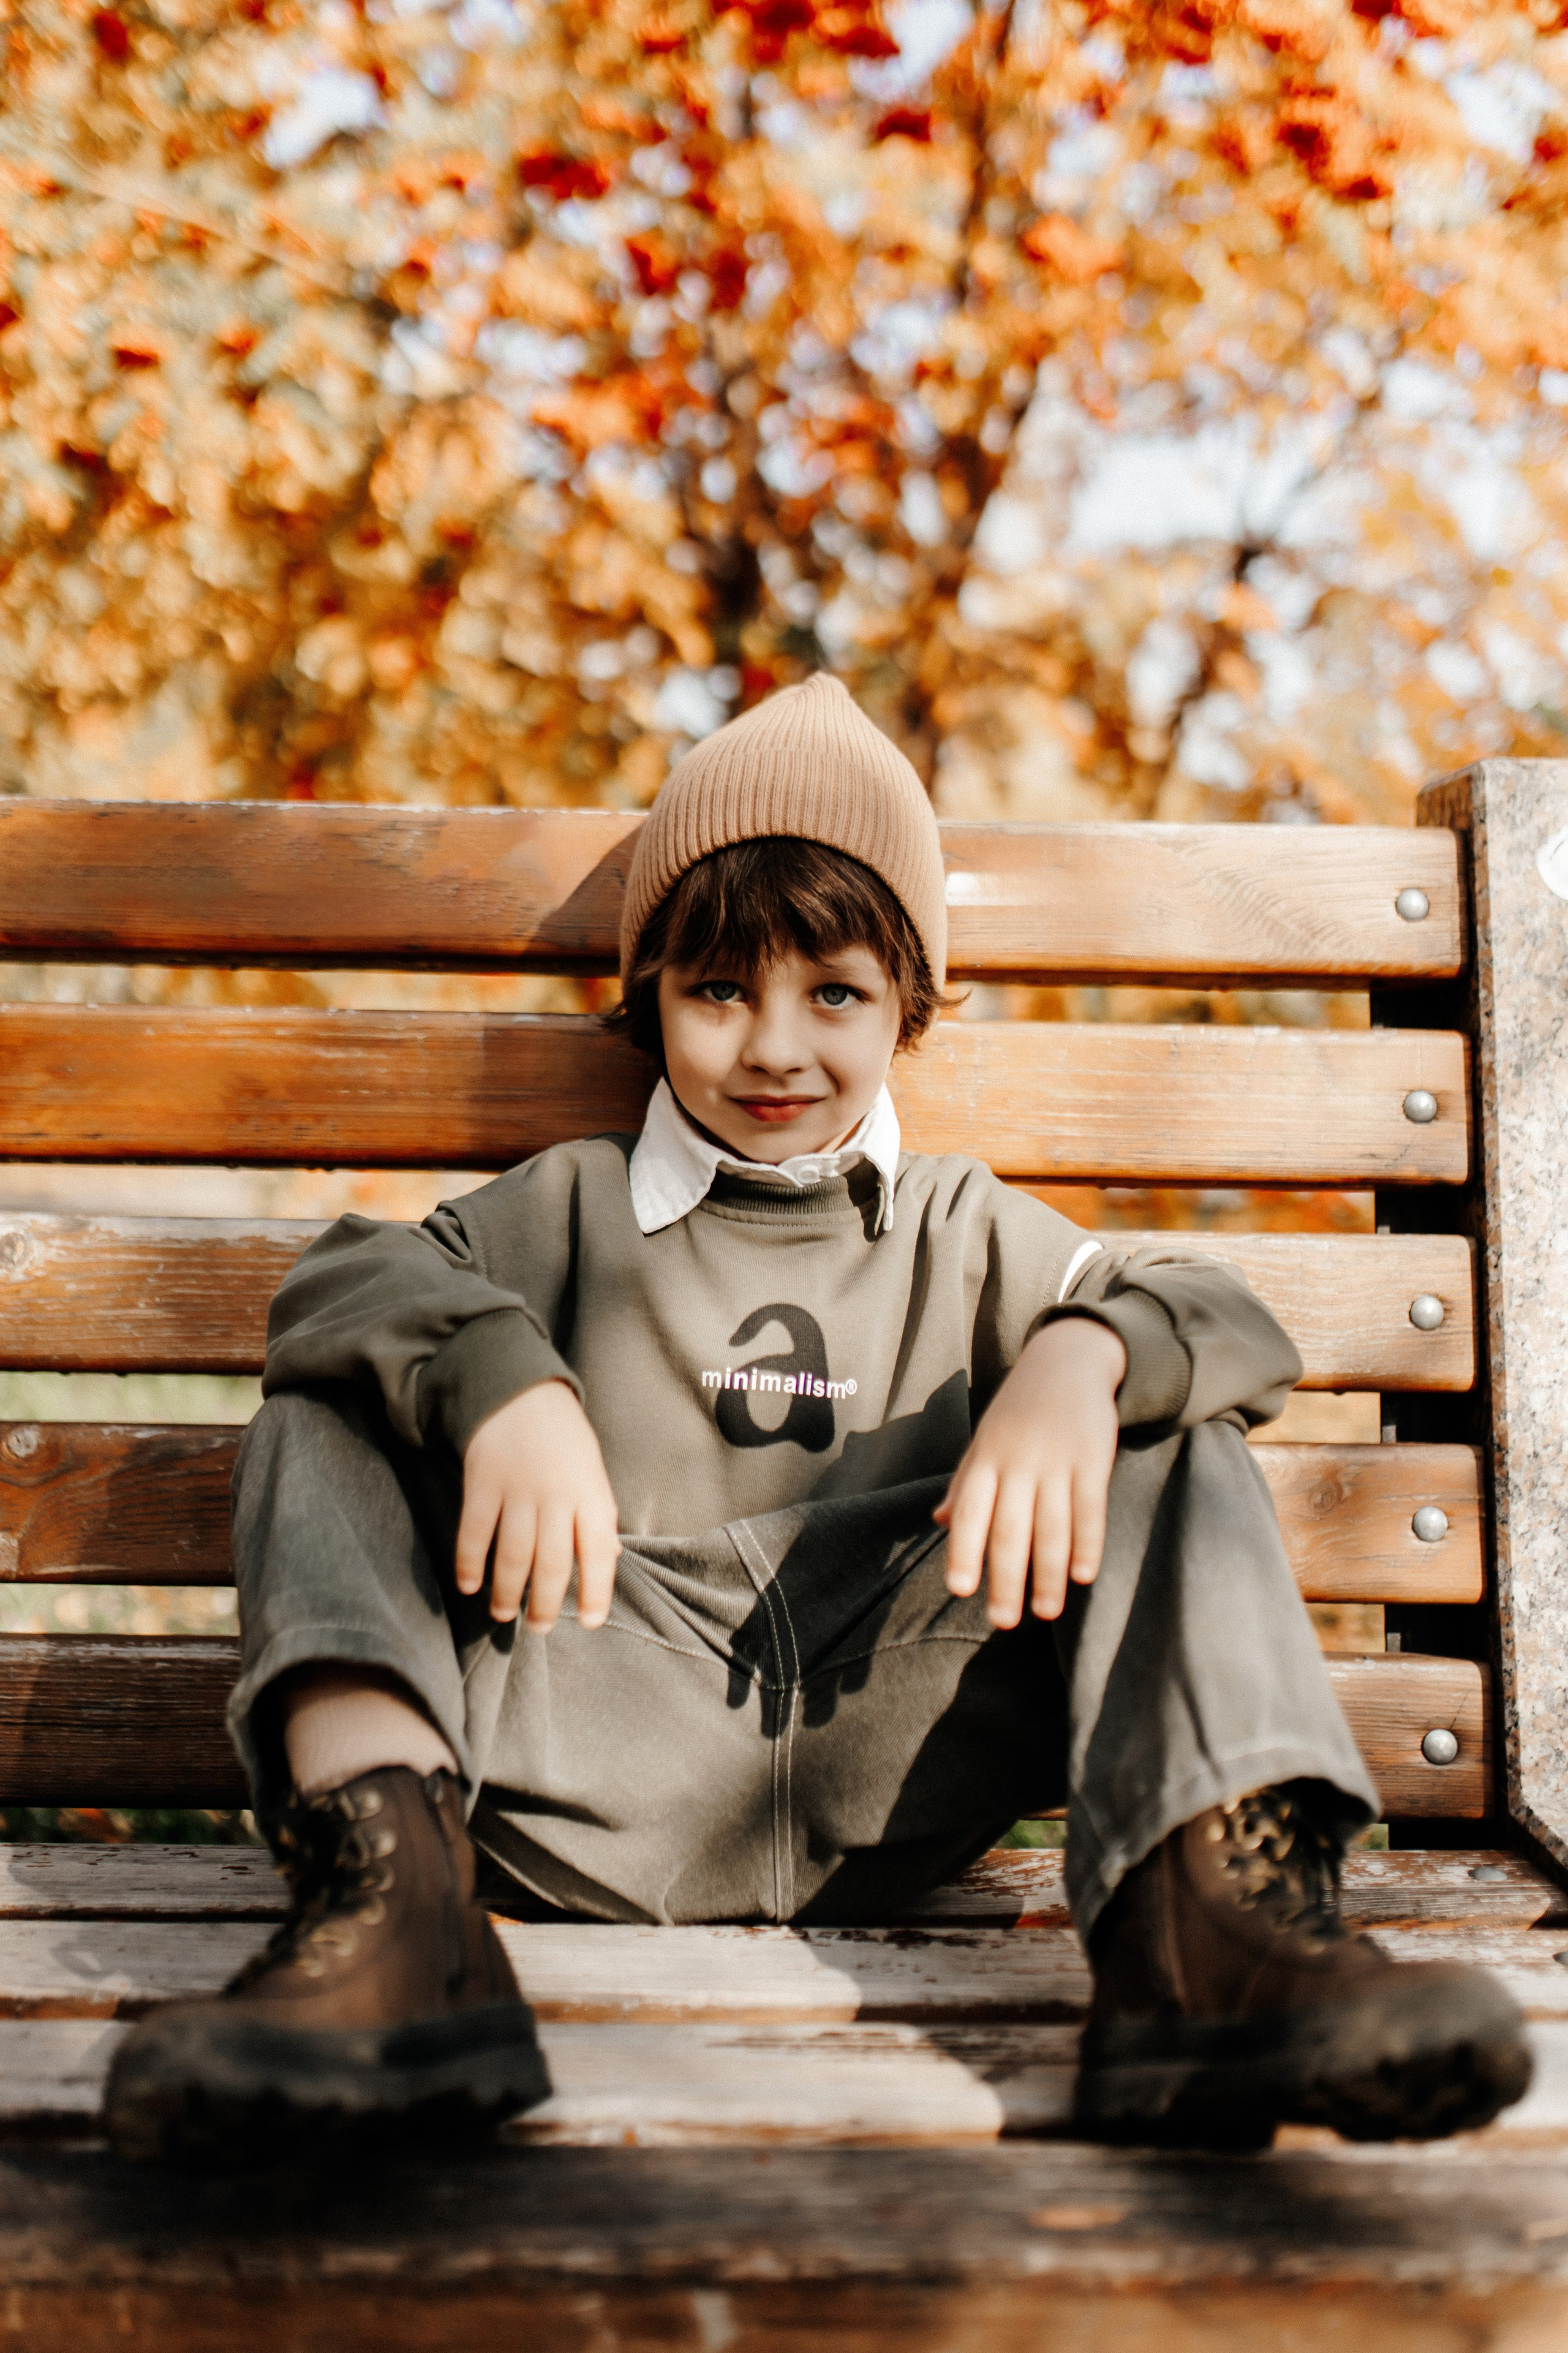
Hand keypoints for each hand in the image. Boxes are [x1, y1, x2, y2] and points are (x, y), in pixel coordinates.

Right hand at [455, 1381, 619, 1631]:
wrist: (520, 1390)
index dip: (596, 1592)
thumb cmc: (564, 1439)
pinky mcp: (482, 1483)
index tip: (590, 1622)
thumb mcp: (593, 1472)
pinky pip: (474, 1532)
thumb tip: (607, 1560)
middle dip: (545, 1603)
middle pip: (551, 1563)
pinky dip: (469, 1563)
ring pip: (512, 1556)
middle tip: (540, 1627)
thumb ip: (599, 1515)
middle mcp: (555, 1495)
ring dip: (507, 1592)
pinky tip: (470, 1585)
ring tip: (504, 1613)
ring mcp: (517, 1489)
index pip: (598, 1553)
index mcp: (590, 1493)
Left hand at [935, 1319, 1124, 1628]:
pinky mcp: (1092, 1459)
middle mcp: (1018, 1462)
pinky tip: (1083, 1576)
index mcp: (986, 1459)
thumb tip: (940, 1521)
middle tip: (1003, 1621)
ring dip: (1048, 1574)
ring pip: (1051, 1527)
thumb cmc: (1018, 1410)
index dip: (965, 1551)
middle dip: (1006, 1579)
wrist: (1066, 1359)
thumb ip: (966, 1482)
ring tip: (1046, 1612)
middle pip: (1010, 1529)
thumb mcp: (985, 1440)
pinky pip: (1090, 1508)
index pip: (971, 1511)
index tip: (961, 1589)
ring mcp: (1057, 1460)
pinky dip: (1087, 1543)